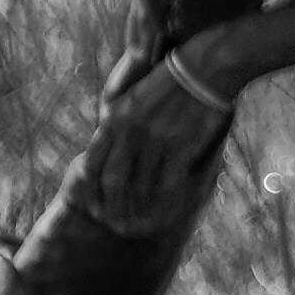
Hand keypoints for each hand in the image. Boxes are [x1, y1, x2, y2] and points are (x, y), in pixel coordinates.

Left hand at [79, 56, 237, 238]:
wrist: (204, 68)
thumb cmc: (170, 83)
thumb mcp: (134, 97)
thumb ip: (118, 123)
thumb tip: (109, 152)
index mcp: (114, 119)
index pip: (92, 164)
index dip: (90, 191)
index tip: (93, 208)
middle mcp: (129, 131)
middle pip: (112, 181)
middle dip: (111, 208)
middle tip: (115, 225)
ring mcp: (154, 139)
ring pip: (140, 186)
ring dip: (139, 210)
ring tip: (140, 226)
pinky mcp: (179, 145)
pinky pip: (169, 184)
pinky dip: (166, 203)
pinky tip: (167, 213)